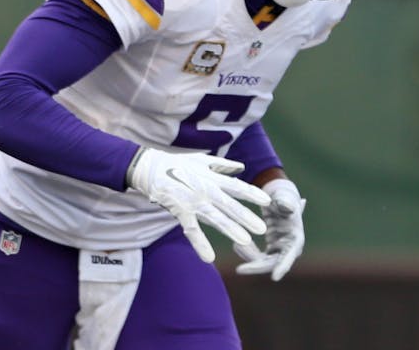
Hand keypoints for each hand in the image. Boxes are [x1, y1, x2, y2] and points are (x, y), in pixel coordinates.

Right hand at [126, 148, 269, 263]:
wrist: (150, 167)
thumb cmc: (178, 164)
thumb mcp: (203, 161)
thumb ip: (223, 166)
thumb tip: (241, 167)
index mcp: (213, 179)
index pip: (238, 187)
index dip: (254, 194)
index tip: (268, 201)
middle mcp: (206, 190)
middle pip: (230, 205)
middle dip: (246, 217)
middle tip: (262, 229)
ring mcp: (193, 201)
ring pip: (215, 218)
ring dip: (231, 229)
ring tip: (246, 241)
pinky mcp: (180, 211)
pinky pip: (192, 230)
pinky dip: (200, 243)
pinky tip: (209, 257)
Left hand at [234, 179, 306, 281]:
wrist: (276, 198)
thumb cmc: (283, 196)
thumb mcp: (285, 197)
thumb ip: (287, 202)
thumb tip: (293, 205)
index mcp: (296, 239)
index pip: (290, 256)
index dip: (283, 266)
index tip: (275, 278)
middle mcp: (289, 248)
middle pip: (273, 263)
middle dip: (256, 266)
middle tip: (240, 269)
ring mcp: (279, 250)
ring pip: (262, 262)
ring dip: (248, 257)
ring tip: (236, 245)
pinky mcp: (269, 250)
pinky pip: (256, 257)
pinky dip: (247, 252)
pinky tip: (237, 244)